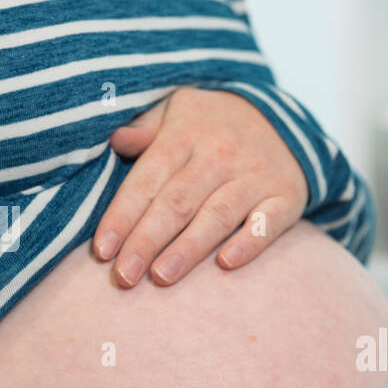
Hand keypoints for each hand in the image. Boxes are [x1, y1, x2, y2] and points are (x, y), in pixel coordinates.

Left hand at [94, 87, 307, 286]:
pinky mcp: (285, 197)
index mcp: (186, 134)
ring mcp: (255, 177)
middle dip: (147, 241)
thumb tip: (116, 140)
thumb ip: (145, 127)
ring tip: (162, 277)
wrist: (285, 123)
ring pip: (217, 215)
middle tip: (124, 276)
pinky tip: (226, 263)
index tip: (102, 251)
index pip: (148, 179)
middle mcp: (220, 155)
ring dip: (188, 248)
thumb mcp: (178, 110)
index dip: (123, 215)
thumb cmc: (215, 125)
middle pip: (178, 202)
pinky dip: (249, 243)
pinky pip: (267, 223)